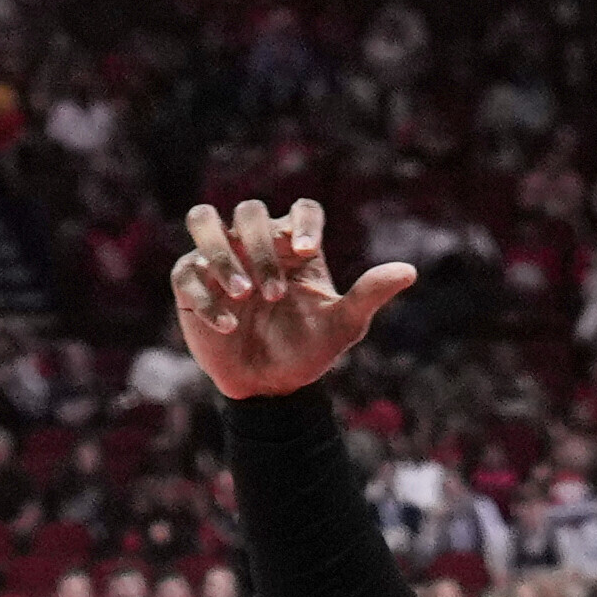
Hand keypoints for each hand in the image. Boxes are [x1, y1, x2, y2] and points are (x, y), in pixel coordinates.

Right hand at [170, 197, 418, 400]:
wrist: (270, 386)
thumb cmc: (308, 350)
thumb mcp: (344, 325)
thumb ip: (369, 295)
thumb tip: (409, 271)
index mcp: (296, 247)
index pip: (302, 210)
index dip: (304, 222)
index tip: (309, 250)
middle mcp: (255, 244)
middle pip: (249, 211)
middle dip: (261, 248)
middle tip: (274, 294)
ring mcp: (219, 259)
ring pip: (203, 220)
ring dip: (221, 253)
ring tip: (243, 294)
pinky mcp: (189, 282)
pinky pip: (186, 272)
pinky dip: (206, 297)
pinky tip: (229, 326)